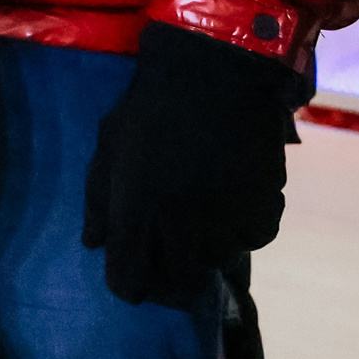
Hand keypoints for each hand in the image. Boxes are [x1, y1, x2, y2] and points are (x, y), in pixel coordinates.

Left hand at [82, 22, 303, 306]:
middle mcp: (182, 222)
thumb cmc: (151, 107)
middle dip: (169, 275)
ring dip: (205, 249)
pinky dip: (241, 230)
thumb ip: (99, 199)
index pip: (129, 279)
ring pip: (216, 261)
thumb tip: (93, 244)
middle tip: (167, 250)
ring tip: (198, 213)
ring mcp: (226, 218)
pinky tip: (229, 202)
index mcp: (136, 206)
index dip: (127, 283)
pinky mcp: (264, 208)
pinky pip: (251, 239)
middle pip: (177, 282)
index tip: (130, 271)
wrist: (216, 74)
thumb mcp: (109, 146)